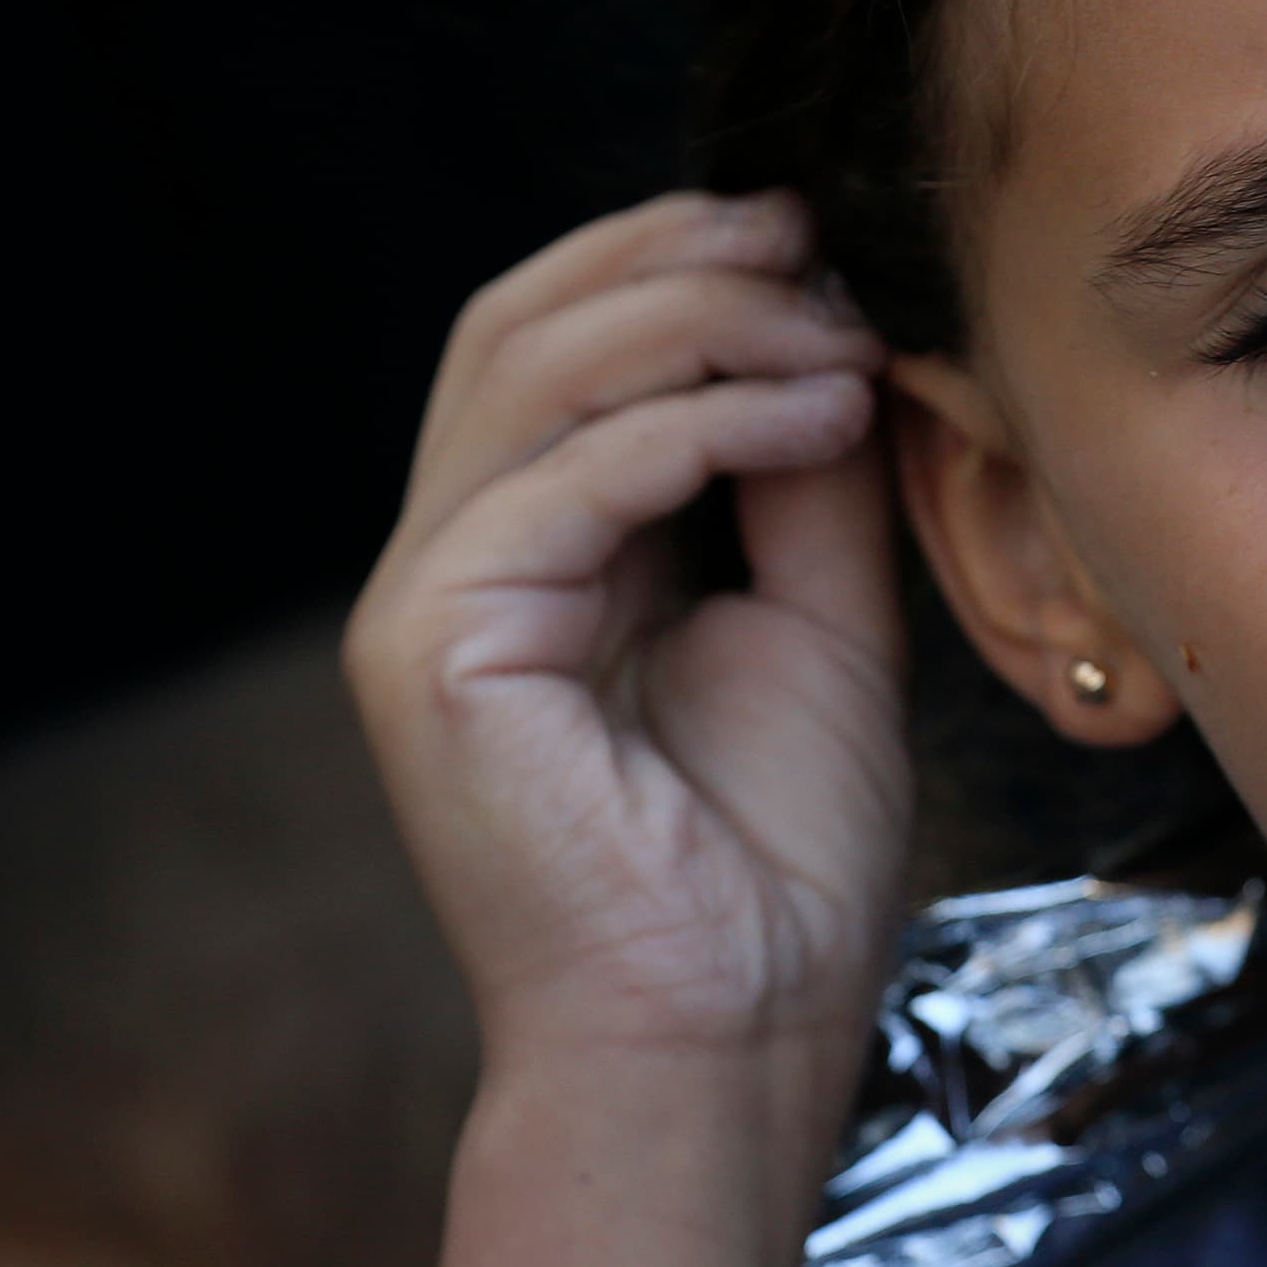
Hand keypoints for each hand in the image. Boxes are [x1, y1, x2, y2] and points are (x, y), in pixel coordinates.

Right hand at [342, 189, 907, 1266]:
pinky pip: (565, 479)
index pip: (555, 339)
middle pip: (517, 322)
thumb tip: (834, 333)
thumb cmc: (773, 866)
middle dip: (674, 256)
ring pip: (528, 371)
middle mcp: (455, 564)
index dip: (672, 258)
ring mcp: (427, 606)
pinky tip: (822, 414)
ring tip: (839, 332)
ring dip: (701, 320)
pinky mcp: (434, 653)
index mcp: (531, 553)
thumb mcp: (823, 621)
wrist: (731, 1035)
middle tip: (813, 236)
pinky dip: (702, 422)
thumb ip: (807, 480)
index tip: (817, 232)